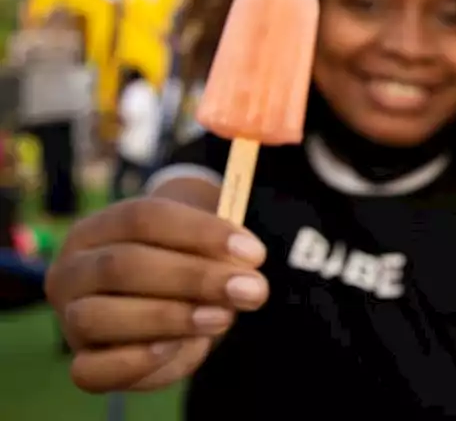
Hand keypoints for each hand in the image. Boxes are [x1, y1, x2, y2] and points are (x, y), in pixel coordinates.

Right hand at [44, 178, 269, 392]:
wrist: (164, 302)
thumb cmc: (182, 266)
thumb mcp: (200, 251)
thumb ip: (218, 255)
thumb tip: (242, 274)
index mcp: (99, 227)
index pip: (144, 217)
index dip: (201, 232)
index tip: (253, 253)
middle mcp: (73, 270)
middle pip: (124, 264)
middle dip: (195, 278)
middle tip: (249, 289)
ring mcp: (70, 317)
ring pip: (99, 316)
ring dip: (169, 317)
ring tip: (222, 318)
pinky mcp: (82, 362)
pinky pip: (92, 370)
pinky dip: (135, 361)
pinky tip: (173, 347)